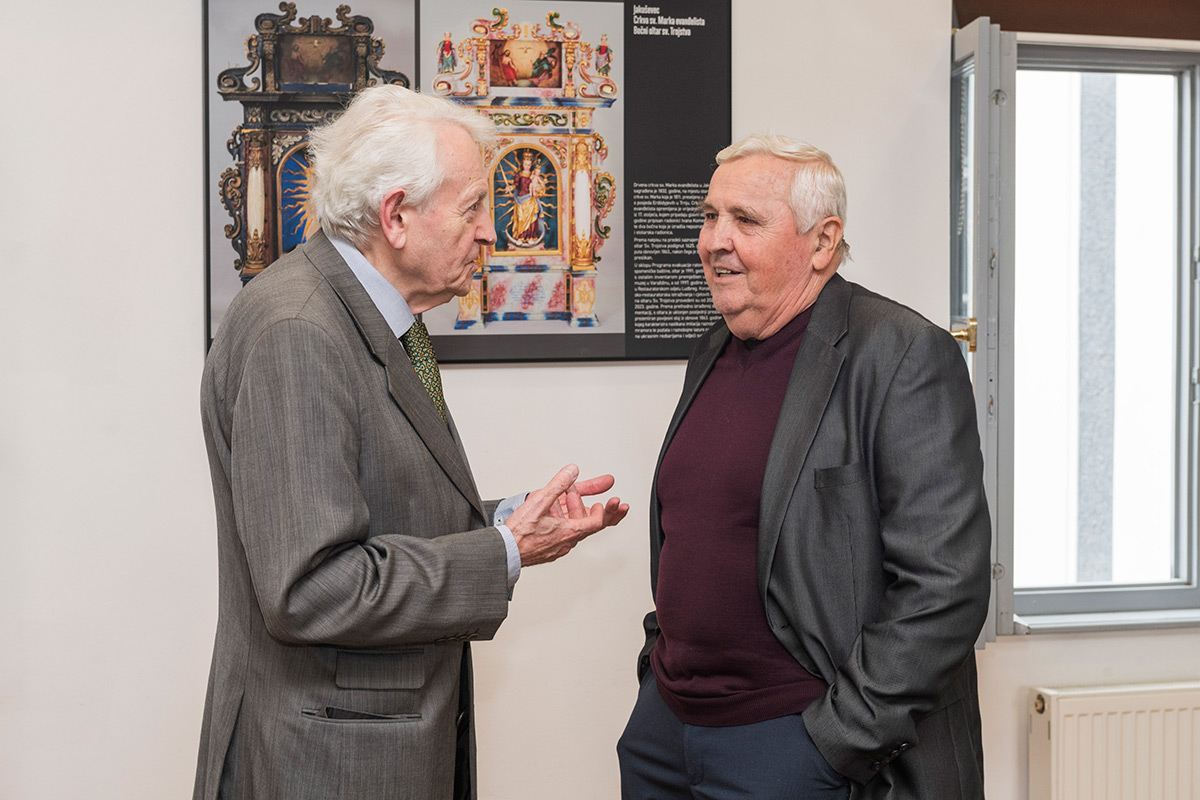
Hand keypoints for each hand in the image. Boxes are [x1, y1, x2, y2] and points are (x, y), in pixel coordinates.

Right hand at [505, 464, 629, 566]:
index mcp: (570, 532)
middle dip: (591, 512)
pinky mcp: (548, 550)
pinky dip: (562, 523)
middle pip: (588, 528)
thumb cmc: (519, 533)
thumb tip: (572, 471)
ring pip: (573, 531)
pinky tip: (550, 515)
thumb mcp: (540, 501)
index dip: (604, 512)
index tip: (604, 504)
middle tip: (596, 503)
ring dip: (572, 515)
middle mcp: (566, 542)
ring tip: (561, 501)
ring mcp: (557, 548)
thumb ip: (559, 484)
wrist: (504, 552)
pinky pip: (561, 536)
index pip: (597, 522)